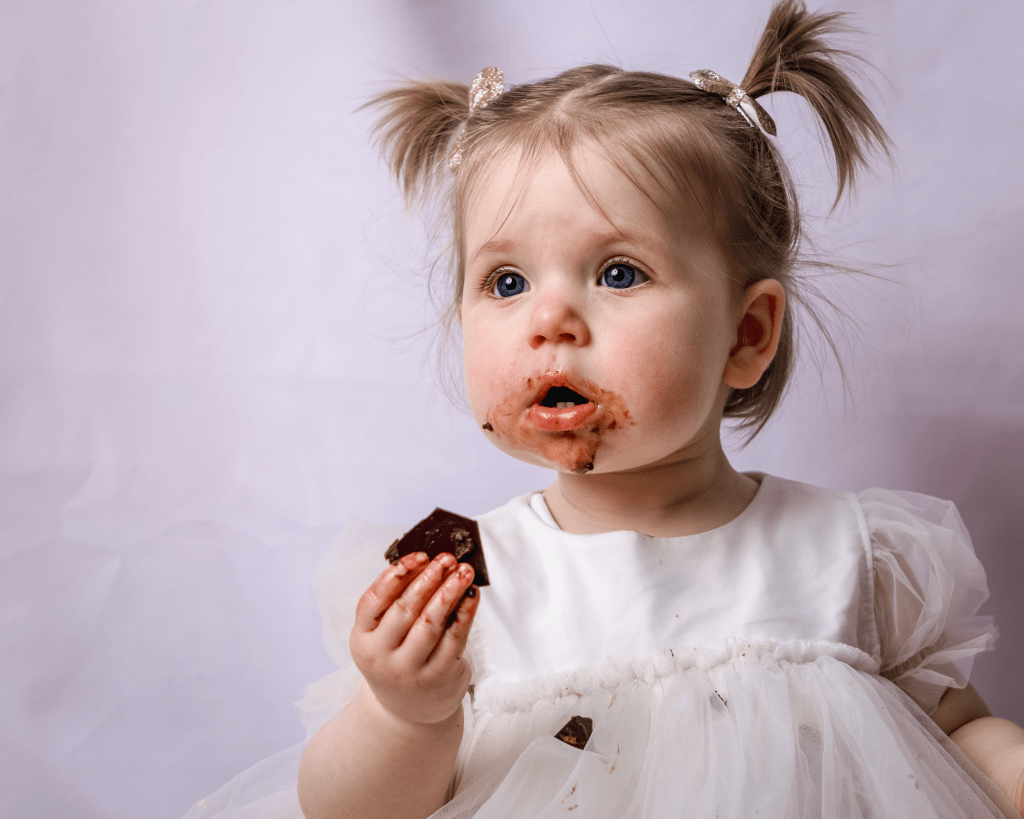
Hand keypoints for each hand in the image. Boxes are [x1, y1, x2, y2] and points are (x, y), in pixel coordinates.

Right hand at [350, 552, 479, 726]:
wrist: (407, 711)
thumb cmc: (396, 658)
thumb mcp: (381, 636)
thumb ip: (395, 602)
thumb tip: (427, 563)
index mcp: (361, 639)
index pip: (373, 600)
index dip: (397, 574)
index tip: (419, 556)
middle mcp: (381, 657)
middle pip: (405, 609)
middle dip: (429, 578)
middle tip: (446, 559)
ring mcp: (410, 670)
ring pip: (431, 623)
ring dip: (450, 592)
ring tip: (463, 572)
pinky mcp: (438, 676)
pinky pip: (455, 638)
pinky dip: (466, 612)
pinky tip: (471, 595)